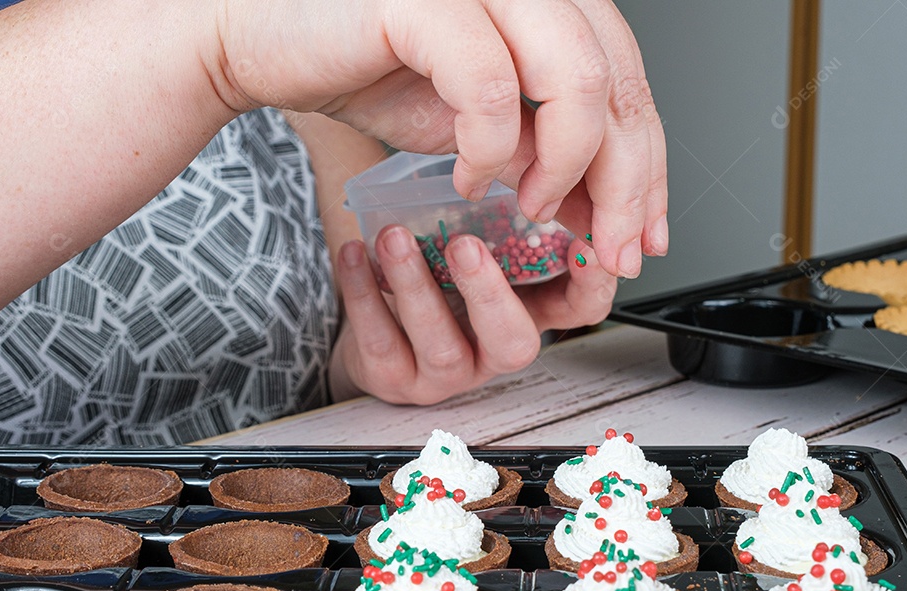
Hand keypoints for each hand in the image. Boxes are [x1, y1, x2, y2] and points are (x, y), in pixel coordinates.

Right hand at [217, 0, 665, 277]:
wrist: (258, 37)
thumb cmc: (364, 66)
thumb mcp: (476, 120)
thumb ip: (543, 149)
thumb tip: (601, 209)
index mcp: (547, 0)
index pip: (630, 81)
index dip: (648, 164)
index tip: (643, 233)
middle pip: (619, 81)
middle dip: (625, 183)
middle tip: (610, 249)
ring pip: (577, 78)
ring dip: (569, 165)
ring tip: (533, 209)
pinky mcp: (424, 0)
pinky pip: (491, 86)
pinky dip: (491, 148)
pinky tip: (470, 178)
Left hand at [329, 227, 614, 404]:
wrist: (375, 326)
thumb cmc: (437, 271)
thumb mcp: (482, 238)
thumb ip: (508, 208)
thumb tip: (526, 140)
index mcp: (528, 312)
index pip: (582, 307)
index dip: (590, 282)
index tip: (580, 241)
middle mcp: (494, 350)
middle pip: (513, 341)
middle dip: (489, 293)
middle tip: (465, 245)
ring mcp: (447, 374)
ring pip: (441, 345)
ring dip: (416, 287)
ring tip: (393, 238)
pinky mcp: (397, 380)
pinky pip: (381, 344)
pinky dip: (364, 294)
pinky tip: (354, 253)